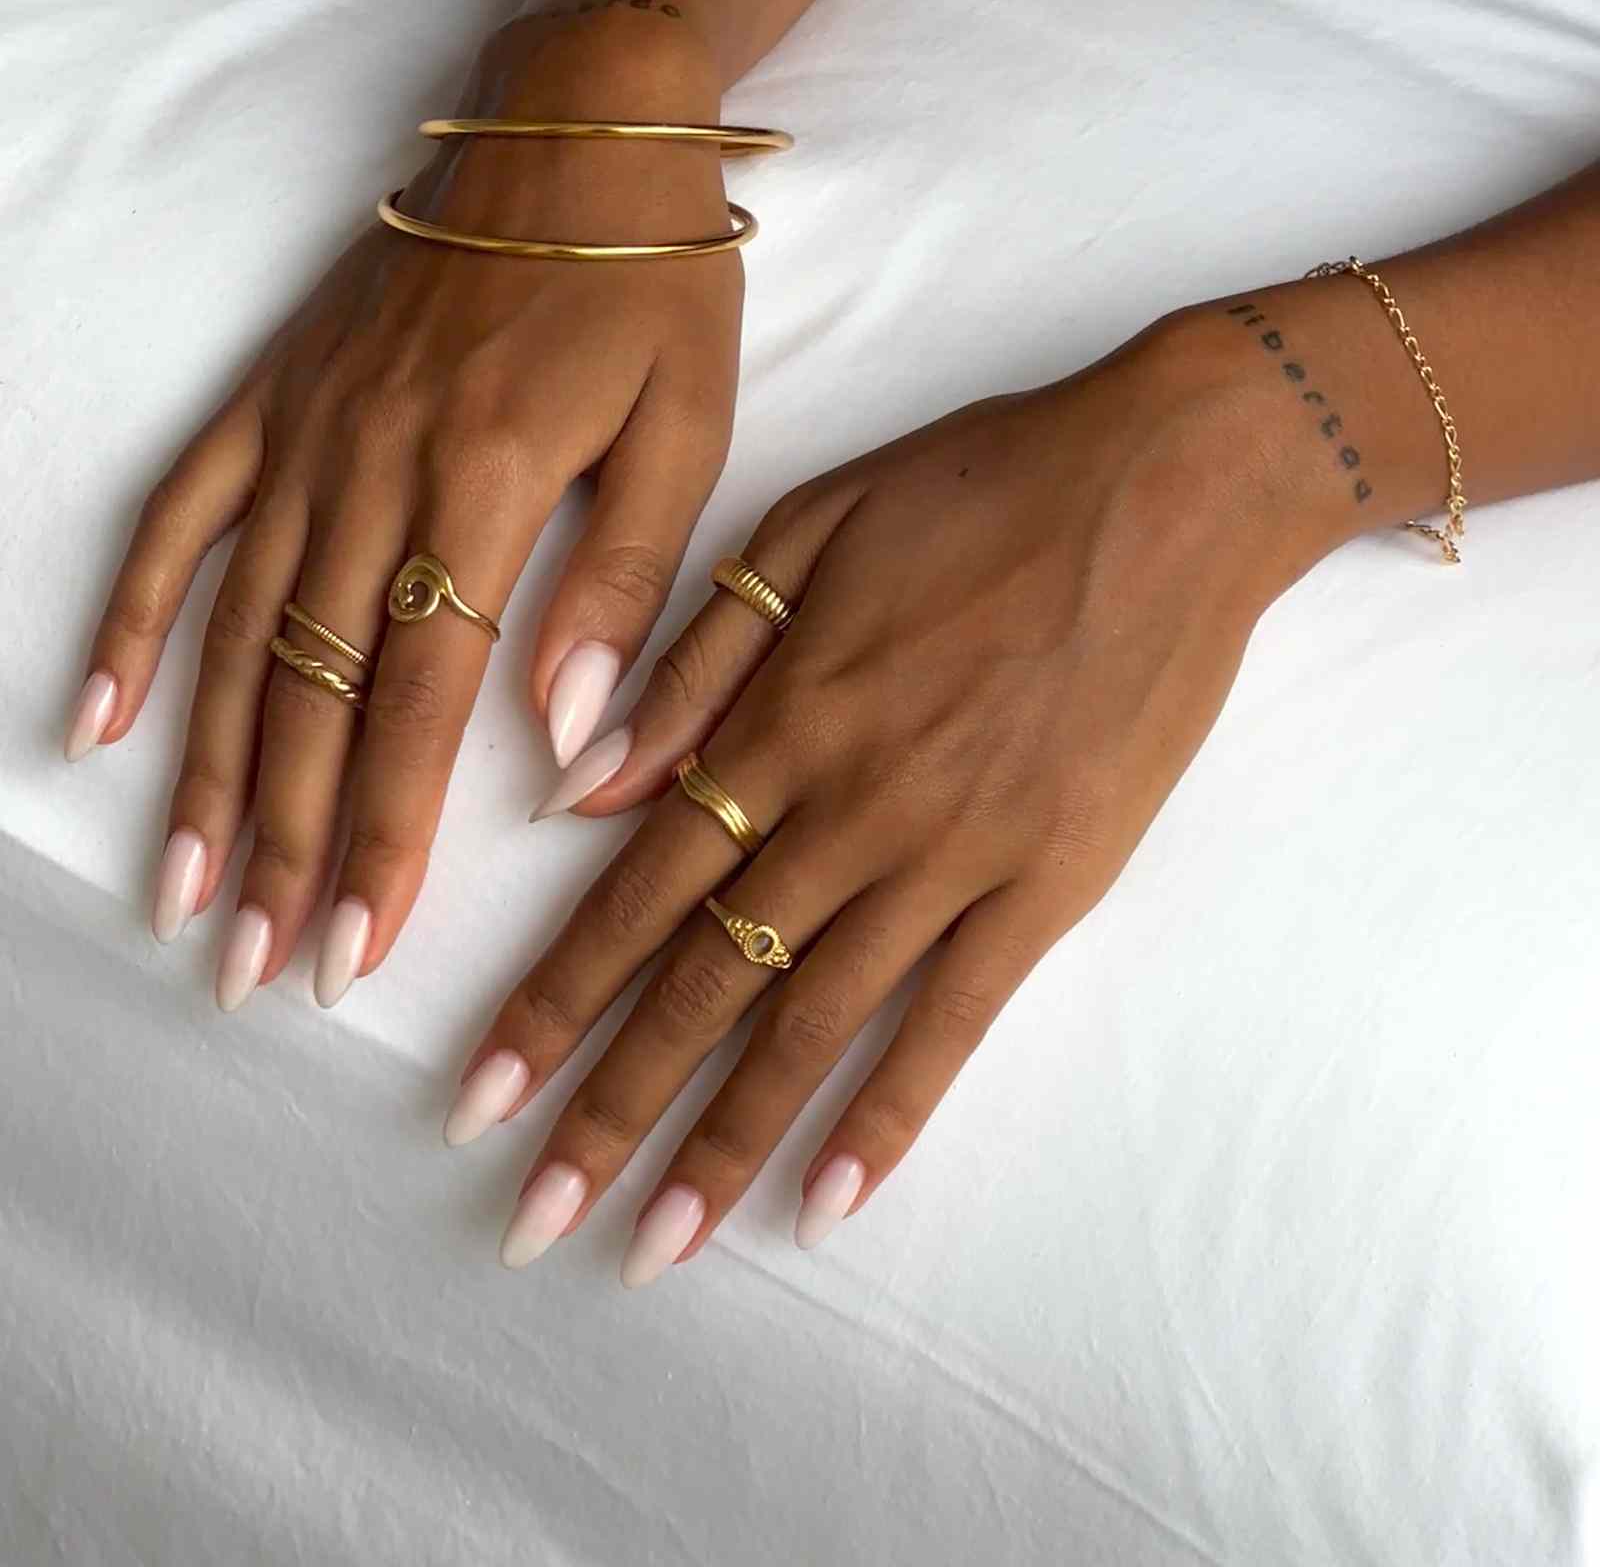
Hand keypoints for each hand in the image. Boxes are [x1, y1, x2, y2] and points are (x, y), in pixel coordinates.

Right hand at [70, 9, 743, 1006]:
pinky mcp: (275, 399)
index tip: (356, 949)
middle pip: (317, 694)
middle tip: (261, 969)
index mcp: (489, 486)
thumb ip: (623, 584)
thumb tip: (566, 739)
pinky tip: (95, 719)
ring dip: (209, 774)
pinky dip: (131, 620)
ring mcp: (308, 434)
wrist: (581, 120)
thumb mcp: (686, 426)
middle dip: (290, 845)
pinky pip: (182, 520)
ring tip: (184, 897)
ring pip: (240, 635)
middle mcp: (374, 471)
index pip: (423, 703)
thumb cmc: (651, 278)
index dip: (387, 838)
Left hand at [457, 306, 1344, 1280]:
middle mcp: (848, 805)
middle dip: (608, 1108)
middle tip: (529, 1221)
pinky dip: (889, 1114)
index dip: (551, 1002)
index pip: (635, 892)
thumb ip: (694, 663)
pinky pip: (956, 1020)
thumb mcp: (807, 528)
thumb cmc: (981, 484)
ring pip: (812, 1022)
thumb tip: (581, 785)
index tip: (478, 1097)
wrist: (1170, 486)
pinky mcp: (1051, 882)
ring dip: (724, 1142)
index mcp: (779, 717)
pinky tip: (827, 1203)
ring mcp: (954, 853)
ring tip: (652, 1248)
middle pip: (703, 983)